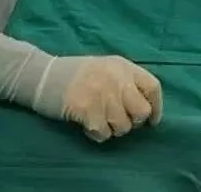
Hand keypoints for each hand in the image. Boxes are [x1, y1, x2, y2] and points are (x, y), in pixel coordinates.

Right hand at [36, 55, 162, 141]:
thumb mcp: (106, 68)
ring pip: (123, 127)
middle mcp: (116, 78)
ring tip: (99, 120)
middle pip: (142, 111)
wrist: (44, 75)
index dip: (156, 107)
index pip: (153, 87)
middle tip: (120, 120)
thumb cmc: (77, 74)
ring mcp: (102, 93)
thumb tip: (146, 108)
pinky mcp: (87, 108)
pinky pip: (104, 133)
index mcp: (123, 66)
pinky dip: (97, 134)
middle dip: (133, 121)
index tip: (152, 121)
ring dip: (113, 129)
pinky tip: (87, 124)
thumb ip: (125, 82)